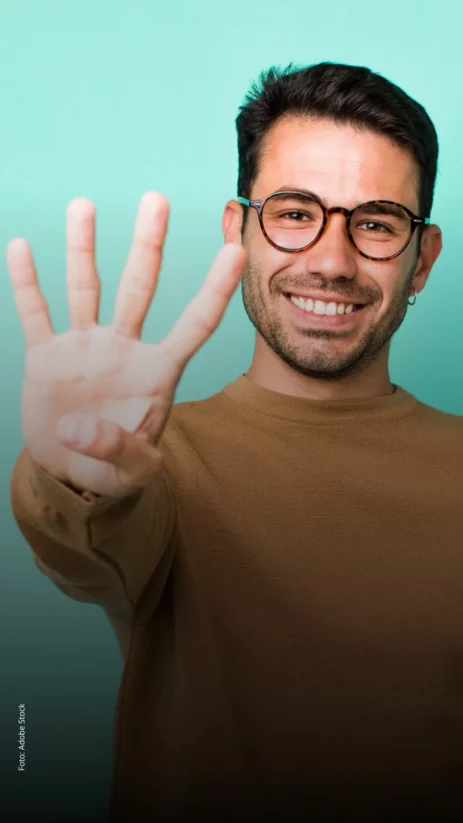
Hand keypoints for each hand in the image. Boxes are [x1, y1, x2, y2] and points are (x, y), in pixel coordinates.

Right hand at [7, 192, 246, 496]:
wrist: (73, 470)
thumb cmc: (115, 469)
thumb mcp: (130, 473)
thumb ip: (118, 452)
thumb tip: (80, 428)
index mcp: (157, 371)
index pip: (193, 324)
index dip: (214, 291)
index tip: (234, 250)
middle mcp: (123, 347)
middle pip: (138, 286)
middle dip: (148, 244)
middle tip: (156, 199)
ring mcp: (84, 346)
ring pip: (85, 288)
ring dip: (82, 248)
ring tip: (84, 206)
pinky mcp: (47, 355)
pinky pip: (36, 313)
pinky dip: (28, 283)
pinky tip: (22, 248)